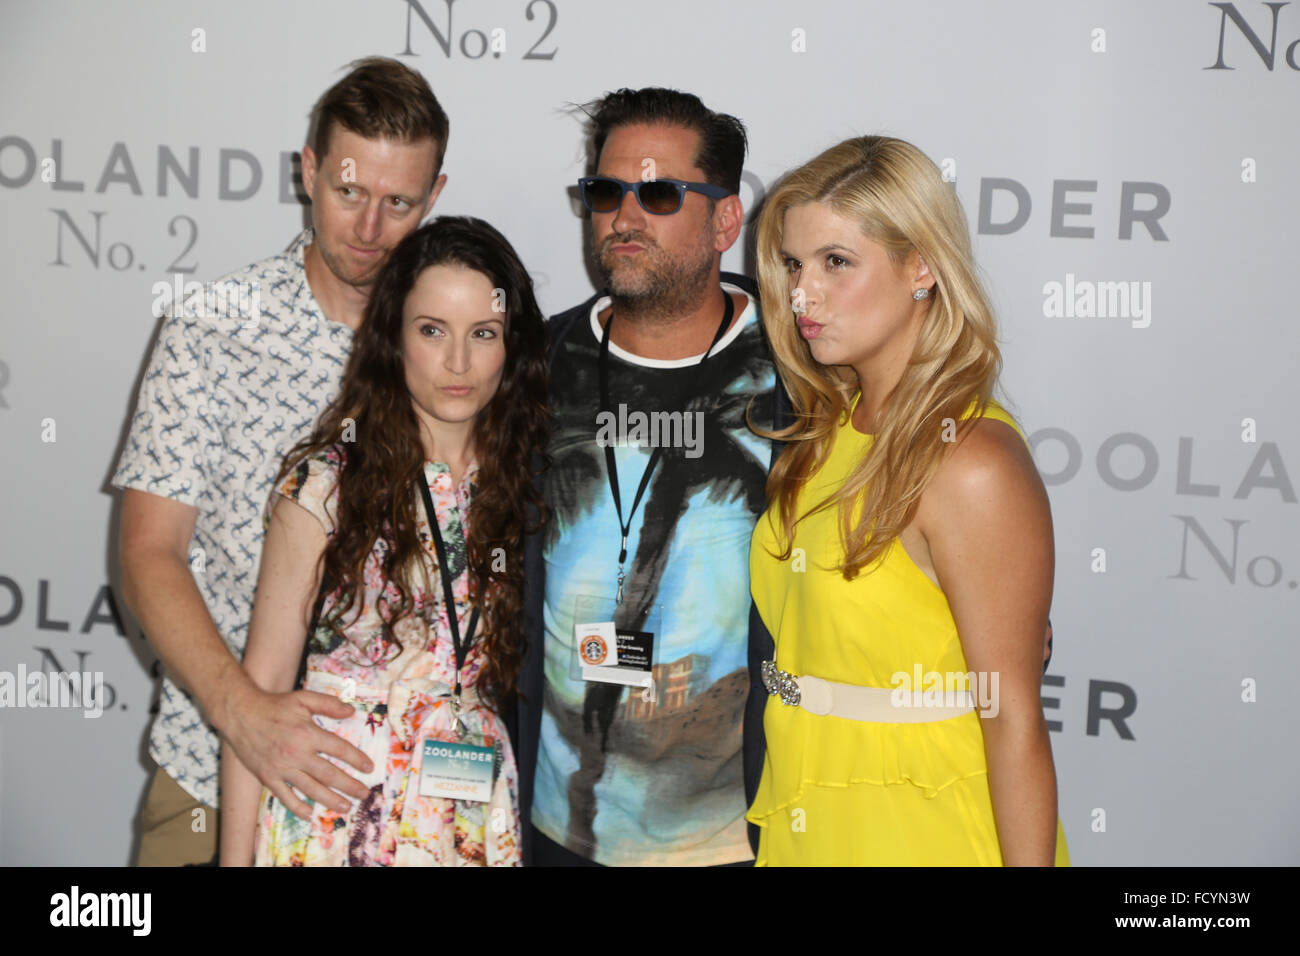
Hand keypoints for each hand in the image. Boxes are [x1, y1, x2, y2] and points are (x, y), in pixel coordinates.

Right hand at [223, 684, 373, 817]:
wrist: (240, 715)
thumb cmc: (275, 706)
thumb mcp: (303, 698)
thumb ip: (328, 704)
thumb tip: (351, 712)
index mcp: (307, 733)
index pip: (339, 749)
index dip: (356, 759)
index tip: (369, 768)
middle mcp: (296, 753)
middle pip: (328, 774)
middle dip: (349, 786)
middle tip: (364, 794)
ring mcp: (281, 768)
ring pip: (310, 789)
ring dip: (330, 800)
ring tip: (346, 807)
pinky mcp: (268, 777)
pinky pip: (285, 796)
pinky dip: (297, 807)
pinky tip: (310, 814)